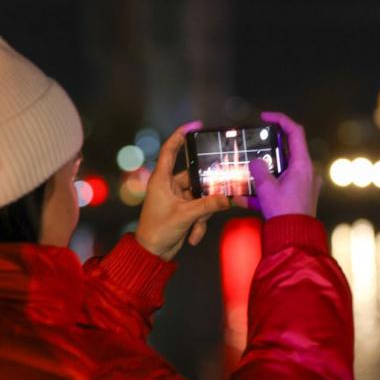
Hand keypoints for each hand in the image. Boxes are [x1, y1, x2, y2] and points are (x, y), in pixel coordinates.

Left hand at [135, 121, 230, 260]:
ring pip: (200, 197)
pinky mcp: (184, 210)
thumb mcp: (184, 216)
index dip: (180, 135)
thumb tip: (227, 199)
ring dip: (202, 213)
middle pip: (195, 177)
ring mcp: (177, 198)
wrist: (152, 254)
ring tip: (195, 226)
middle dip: (206, 190)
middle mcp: (169, 185)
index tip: (195, 126)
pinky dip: (198, 224)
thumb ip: (207, 206)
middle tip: (222, 192)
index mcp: (161, 179)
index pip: (170, 150)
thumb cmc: (157, 231)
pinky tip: (192, 237)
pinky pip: (199, 210)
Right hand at [233, 112, 320, 218]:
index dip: (280, 120)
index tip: (265, 117)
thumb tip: (255, 162)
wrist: (293, 238)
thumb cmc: (283, 211)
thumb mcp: (266, 188)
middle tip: (252, 149)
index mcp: (302, 165)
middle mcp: (306, 172)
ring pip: (281, 171)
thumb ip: (258, 170)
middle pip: (286, 152)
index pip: (295, 132)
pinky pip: (280, 188)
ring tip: (246, 177)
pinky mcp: (298, 198)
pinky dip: (264, 190)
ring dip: (263, 173)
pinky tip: (244, 199)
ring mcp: (304, 185)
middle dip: (267, 151)